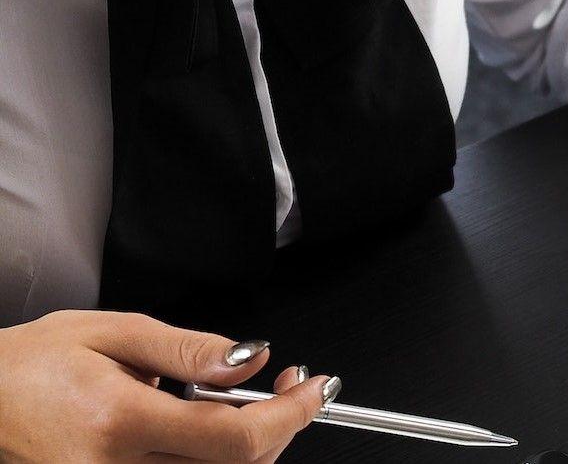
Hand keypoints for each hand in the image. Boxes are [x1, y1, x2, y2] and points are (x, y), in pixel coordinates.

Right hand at [0, 310, 335, 462]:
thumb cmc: (32, 364)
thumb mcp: (113, 333)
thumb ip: (190, 349)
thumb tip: (252, 357)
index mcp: (120, 421)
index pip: (236, 438)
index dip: (291, 414)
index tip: (317, 387)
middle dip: (281, 426)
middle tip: (290, 384)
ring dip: (253, 445)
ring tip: (249, 400)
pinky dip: (216, 460)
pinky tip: (214, 428)